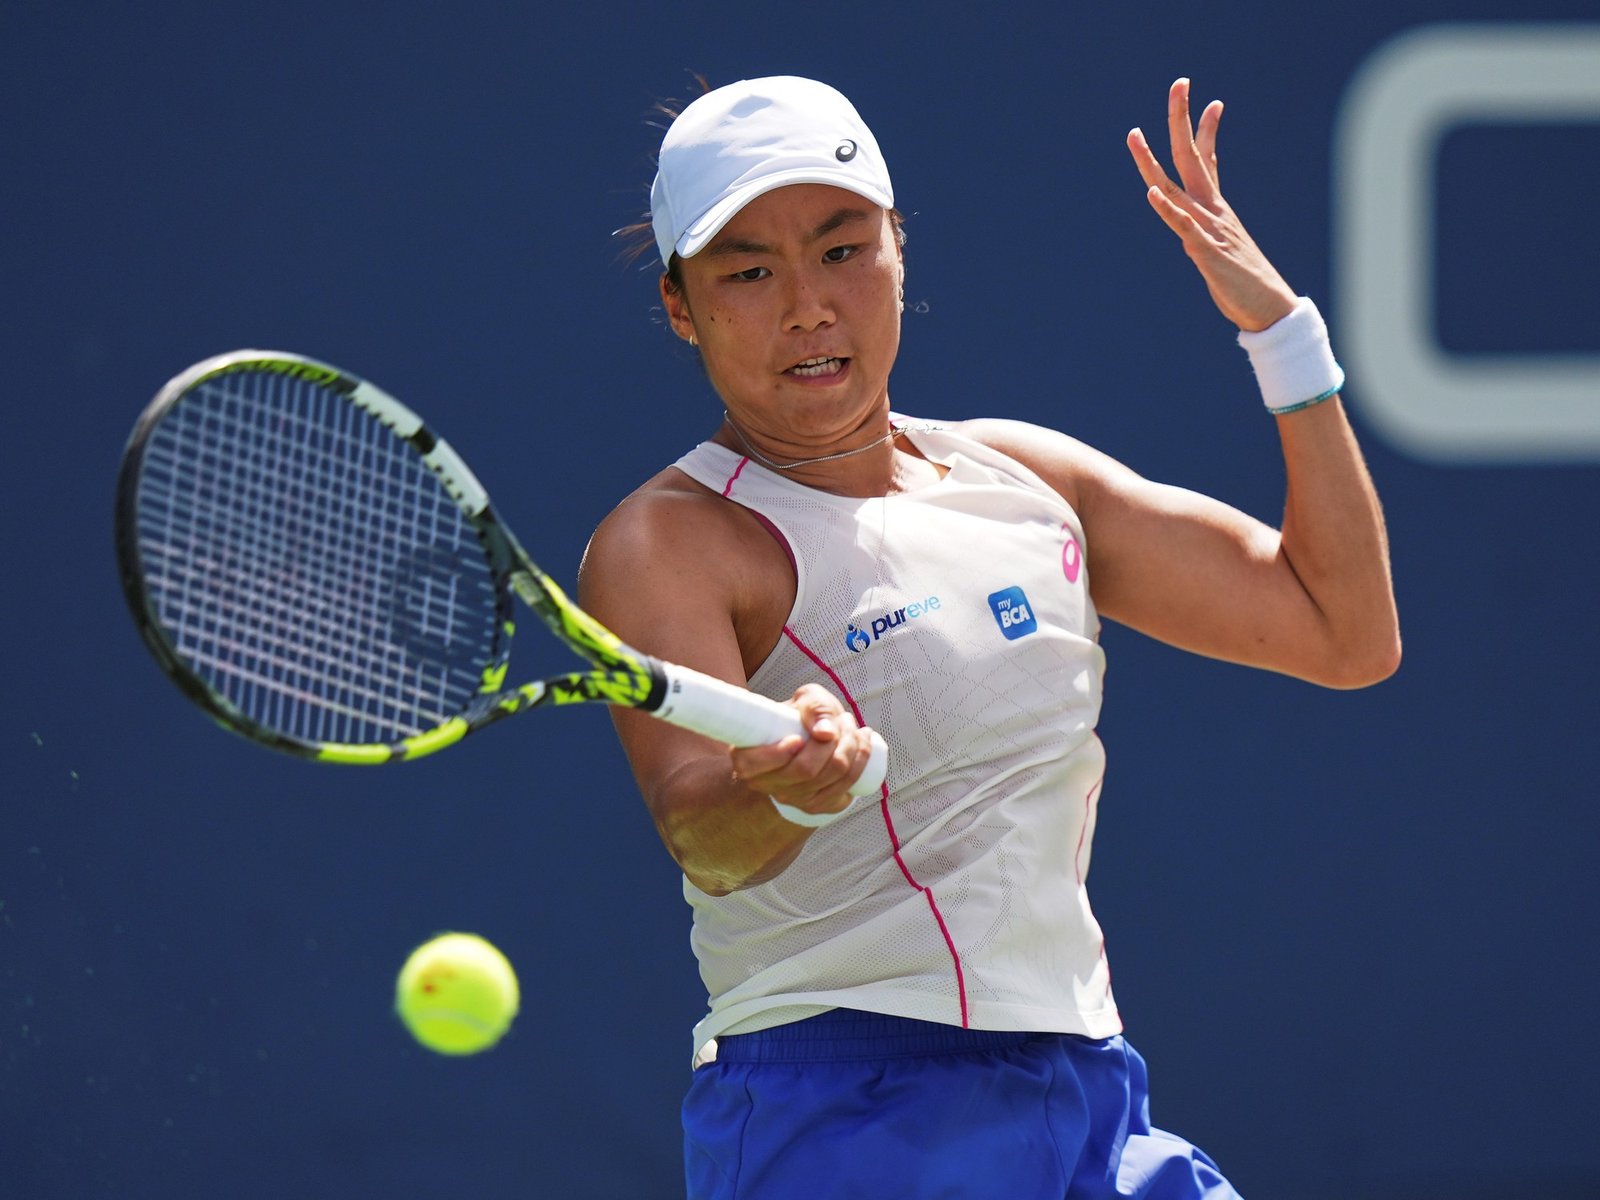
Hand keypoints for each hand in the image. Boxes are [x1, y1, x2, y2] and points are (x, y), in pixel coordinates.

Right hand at [728, 683, 874, 818]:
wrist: (811, 734)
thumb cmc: (800, 716)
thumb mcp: (805, 700)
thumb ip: (814, 708)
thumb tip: (825, 734)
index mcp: (748, 760)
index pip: (756, 766)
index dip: (779, 753)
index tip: (797, 736)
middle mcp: (767, 786)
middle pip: (806, 770)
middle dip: (834, 740)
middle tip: (843, 719)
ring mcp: (792, 800)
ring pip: (831, 778)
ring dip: (852, 748)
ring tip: (853, 726)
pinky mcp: (817, 807)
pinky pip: (844, 792)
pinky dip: (860, 764)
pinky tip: (862, 745)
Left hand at [1127, 78, 1297, 332]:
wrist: (1268, 309)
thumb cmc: (1244, 283)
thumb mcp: (1221, 251)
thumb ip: (1206, 237)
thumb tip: (1193, 237)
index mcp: (1216, 209)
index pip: (1210, 161)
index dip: (1208, 131)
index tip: (1215, 102)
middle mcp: (1212, 211)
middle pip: (1191, 157)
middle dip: (1181, 120)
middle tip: (1179, 83)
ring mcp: (1208, 228)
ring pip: (1174, 187)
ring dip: (1152, 161)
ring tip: (1134, 134)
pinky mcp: (1205, 251)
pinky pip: (1183, 226)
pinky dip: (1167, 209)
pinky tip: (1152, 192)